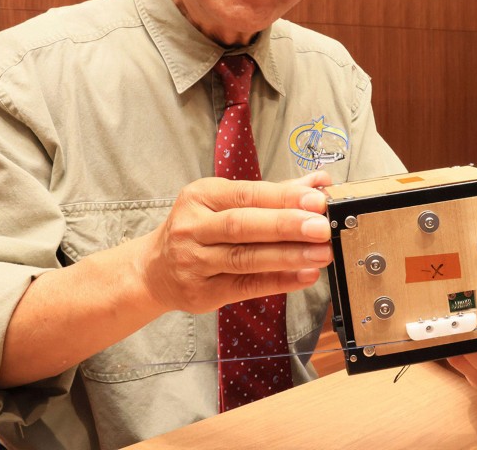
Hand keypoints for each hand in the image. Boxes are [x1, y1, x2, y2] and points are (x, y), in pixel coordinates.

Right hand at [141, 170, 333, 313]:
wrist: (155, 269)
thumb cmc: (198, 229)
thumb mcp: (224, 202)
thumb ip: (272, 194)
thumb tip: (318, 183)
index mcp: (200, 196)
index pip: (246, 194)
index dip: (283, 197)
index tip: (317, 199)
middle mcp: (192, 227)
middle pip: (242, 226)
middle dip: (285, 226)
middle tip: (322, 227)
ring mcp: (194, 261)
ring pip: (244, 258)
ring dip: (287, 256)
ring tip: (321, 253)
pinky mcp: (201, 293)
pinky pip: (245, 287)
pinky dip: (278, 281)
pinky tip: (304, 275)